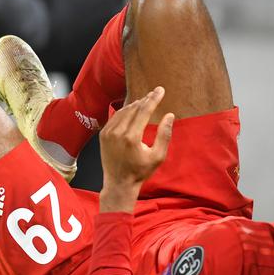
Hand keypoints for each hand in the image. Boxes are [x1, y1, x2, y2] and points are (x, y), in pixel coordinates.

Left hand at [98, 87, 173, 212]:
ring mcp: (108, 133)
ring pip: (124, 110)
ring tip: (146, 100)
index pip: (144, 111)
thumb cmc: (140, 172)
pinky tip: (133, 109)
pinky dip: (125, 111)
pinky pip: (115, 117)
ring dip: (135, 104)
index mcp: (131, 137)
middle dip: (146, 99)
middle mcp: (117, 132)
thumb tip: (170, 115)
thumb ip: (164, 135)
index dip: (153, 99)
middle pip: (134, 108)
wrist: (119, 183)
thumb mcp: (158, 156)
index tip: (160, 90)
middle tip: (155, 93)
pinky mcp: (103, 134)